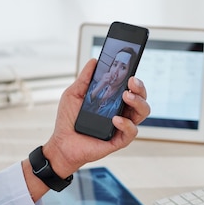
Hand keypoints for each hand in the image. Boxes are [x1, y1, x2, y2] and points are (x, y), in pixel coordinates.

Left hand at [22, 59, 149, 200]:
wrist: (61, 143)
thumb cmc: (68, 120)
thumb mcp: (74, 94)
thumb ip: (85, 78)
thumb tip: (94, 61)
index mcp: (114, 101)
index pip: (131, 89)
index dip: (135, 81)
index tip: (131, 72)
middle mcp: (121, 113)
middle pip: (141, 99)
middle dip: (140, 89)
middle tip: (131, 83)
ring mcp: (122, 127)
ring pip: (142, 113)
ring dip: (138, 103)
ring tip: (126, 97)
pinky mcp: (119, 141)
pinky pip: (131, 132)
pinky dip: (126, 124)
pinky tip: (115, 119)